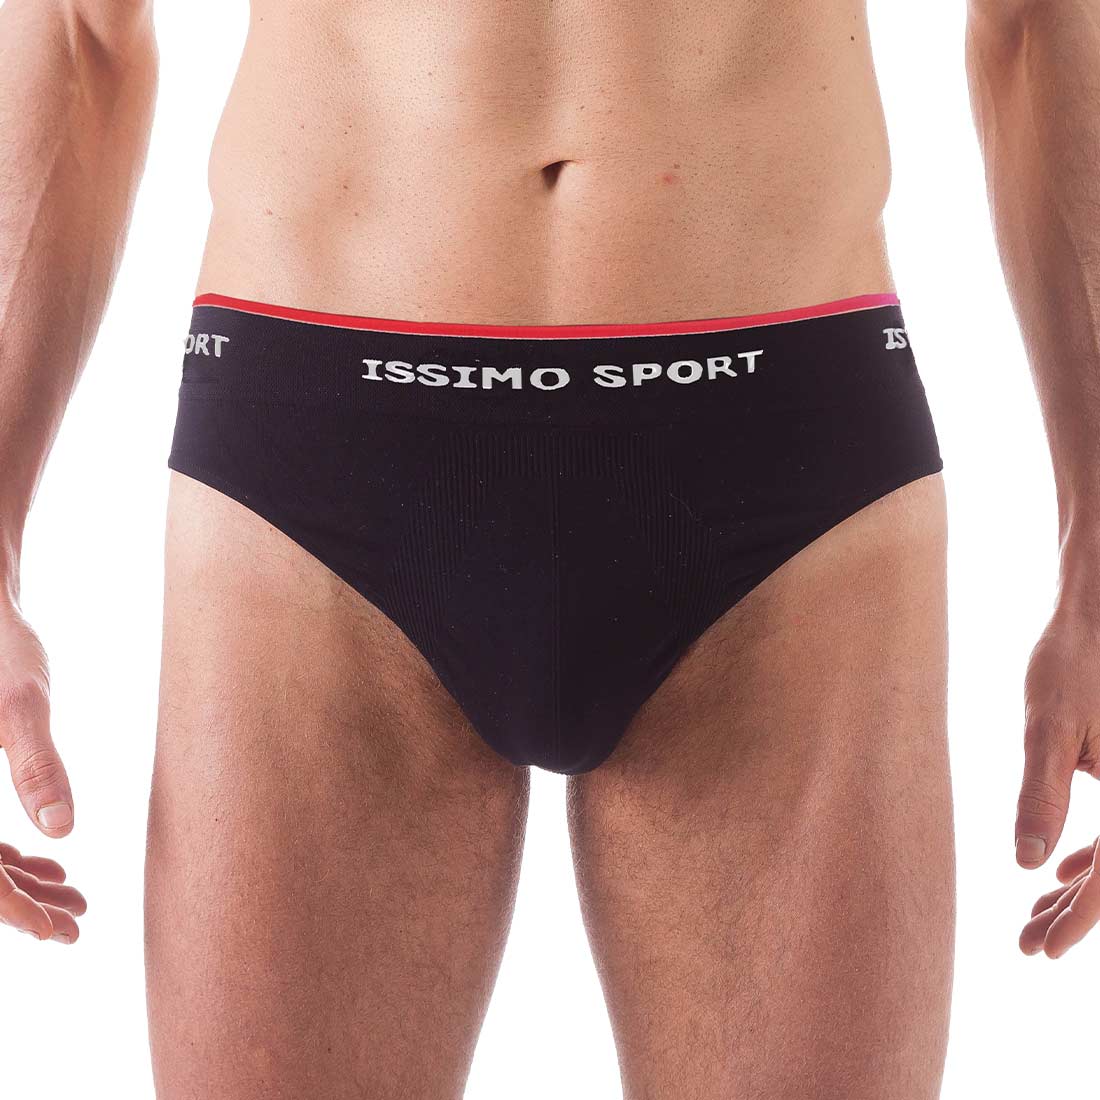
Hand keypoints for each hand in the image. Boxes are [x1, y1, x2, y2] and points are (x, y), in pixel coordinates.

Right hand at [0, 601, 84, 941]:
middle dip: (22, 907)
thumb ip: (37, 766)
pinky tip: (46, 863)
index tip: (58, 933)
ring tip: (75, 899)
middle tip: (77, 924)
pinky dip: (8, 856)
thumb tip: (62, 833)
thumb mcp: (22, 705)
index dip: (14, 911)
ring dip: (19, 885)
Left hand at [1016, 603, 1099, 957]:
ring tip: (1035, 916)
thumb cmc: (1072, 662)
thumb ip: (1041, 794)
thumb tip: (1027, 863)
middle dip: (1077, 912)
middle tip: (1027, 942)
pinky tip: (1063, 870)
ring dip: (1084, 889)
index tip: (1041, 949)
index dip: (1080, 917)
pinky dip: (1096, 856)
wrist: (1097, 612)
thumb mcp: (1048, 728)